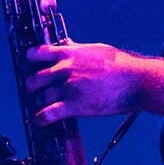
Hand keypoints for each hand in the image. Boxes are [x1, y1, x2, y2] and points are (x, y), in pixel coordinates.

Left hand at [23, 42, 151, 125]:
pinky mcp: (74, 106)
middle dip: (30, 88)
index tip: (27, 68)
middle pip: (33, 79)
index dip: (27, 62)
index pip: (35, 54)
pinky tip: (40, 121)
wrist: (135, 81)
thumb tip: (67, 43)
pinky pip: (48, 114)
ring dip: (35, 105)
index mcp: (68, 54)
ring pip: (39, 98)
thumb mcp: (95, 49)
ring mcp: (68, 88)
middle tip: (31, 93)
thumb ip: (77, 48)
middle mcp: (64, 70)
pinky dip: (40, 119)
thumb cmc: (120, 64)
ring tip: (36, 109)